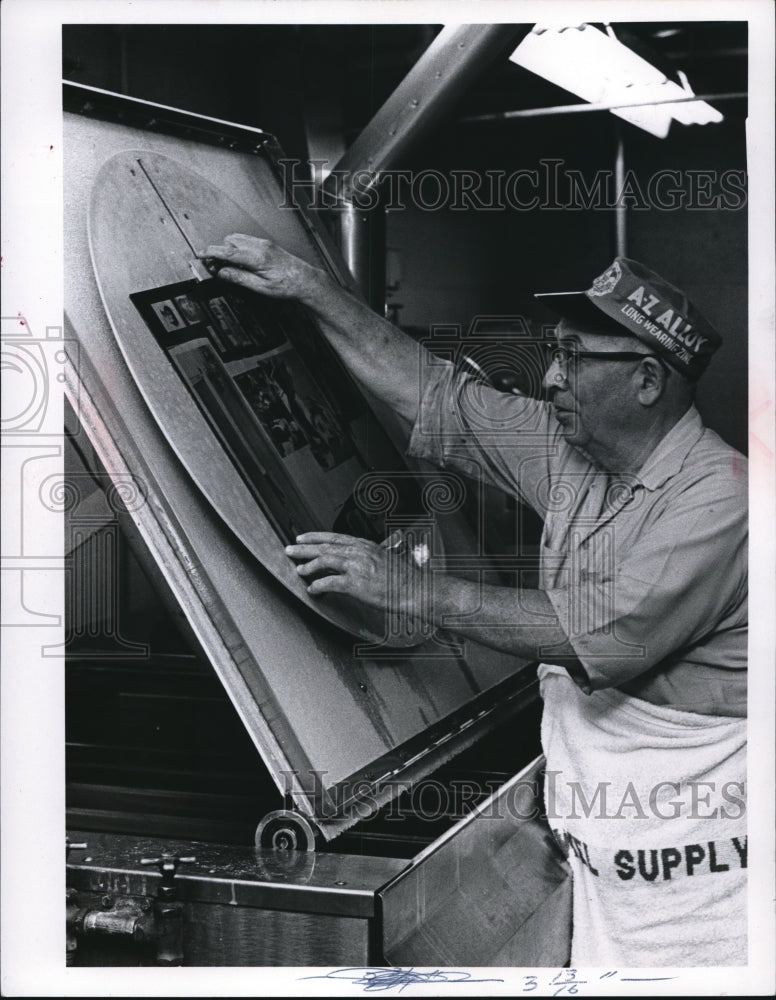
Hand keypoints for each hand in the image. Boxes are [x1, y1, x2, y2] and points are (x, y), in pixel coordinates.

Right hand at [199, 234, 326, 299]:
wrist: (304, 280)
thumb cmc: (287, 285)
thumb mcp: (260, 287)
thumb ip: (239, 278)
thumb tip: (221, 273)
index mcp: (257, 257)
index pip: (228, 251)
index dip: (211, 252)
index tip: (200, 254)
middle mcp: (260, 246)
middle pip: (230, 241)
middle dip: (220, 252)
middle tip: (216, 266)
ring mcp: (264, 243)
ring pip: (237, 239)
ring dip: (229, 249)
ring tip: (229, 266)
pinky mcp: (266, 244)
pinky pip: (246, 241)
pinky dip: (238, 248)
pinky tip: (241, 261)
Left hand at [285, 531, 428, 618]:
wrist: (415, 589)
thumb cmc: (404, 578)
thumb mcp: (385, 559)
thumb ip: (369, 557)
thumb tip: (355, 561)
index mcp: (365, 545)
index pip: (335, 537)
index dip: (315, 537)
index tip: (302, 537)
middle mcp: (359, 553)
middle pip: (325, 546)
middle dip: (304, 547)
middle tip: (290, 549)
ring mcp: (357, 567)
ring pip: (325, 561)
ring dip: (308, 565)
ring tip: (299, 569)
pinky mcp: (356, 584)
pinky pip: (330, 582)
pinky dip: (318, 585)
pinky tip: (312, 589)